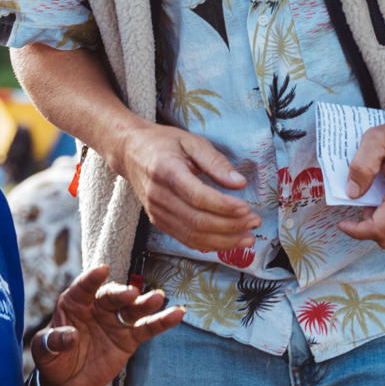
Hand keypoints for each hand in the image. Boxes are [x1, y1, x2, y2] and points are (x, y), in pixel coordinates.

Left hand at [32, 266, 184, 385]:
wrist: (68, 384)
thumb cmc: (53, 360)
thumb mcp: (43, 351)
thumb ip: (53, 341)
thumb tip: (70, 335)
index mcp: (73, 304)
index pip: (82, 288)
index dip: (91, 279)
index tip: (102, 270)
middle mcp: (96, 308)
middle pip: (110, 297)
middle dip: (121, 294)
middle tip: (132, 294)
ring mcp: (114, 322)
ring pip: (132, 309)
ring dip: (145, 303)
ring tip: (157, 299)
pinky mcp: (128, 338)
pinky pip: (147, 328)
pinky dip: (162, 321)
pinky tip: (177, 313)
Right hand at [114, 124, 257, 253]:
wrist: (130, 152)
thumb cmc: (163, 143)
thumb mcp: (192, 141)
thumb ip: (216, 162)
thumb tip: (239, 183)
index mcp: (166, 171)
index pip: (198, 196)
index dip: (225, 206)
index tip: (247, 208)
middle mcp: (159, 195)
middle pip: (197, 220)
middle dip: (230, 226)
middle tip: (254, 222)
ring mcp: (156, 211)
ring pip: (193, 235)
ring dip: (223, 240)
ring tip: (247, 238)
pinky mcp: (158, 221)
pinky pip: (185, 239)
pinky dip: (209, 244)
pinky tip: (228, 242)